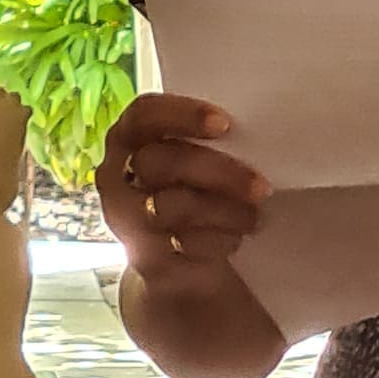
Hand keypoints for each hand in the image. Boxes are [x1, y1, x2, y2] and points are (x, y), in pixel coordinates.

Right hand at [96, 93, 270, 286]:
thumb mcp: (197, 160)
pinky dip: (216, 241)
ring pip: (171, 207)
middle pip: (161, 163)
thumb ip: (211, 142)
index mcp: (130, 138)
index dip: (183, 115)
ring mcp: (125, 219)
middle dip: (217, 172)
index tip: (225, 124)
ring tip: (256, 215)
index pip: (144, 114)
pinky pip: (180, 245)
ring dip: (223, 210)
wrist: (182, 263)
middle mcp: (117, 176)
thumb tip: (261, 132)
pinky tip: (237, 238)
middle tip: (261, 186)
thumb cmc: (195, 192)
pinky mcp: (143, 258)